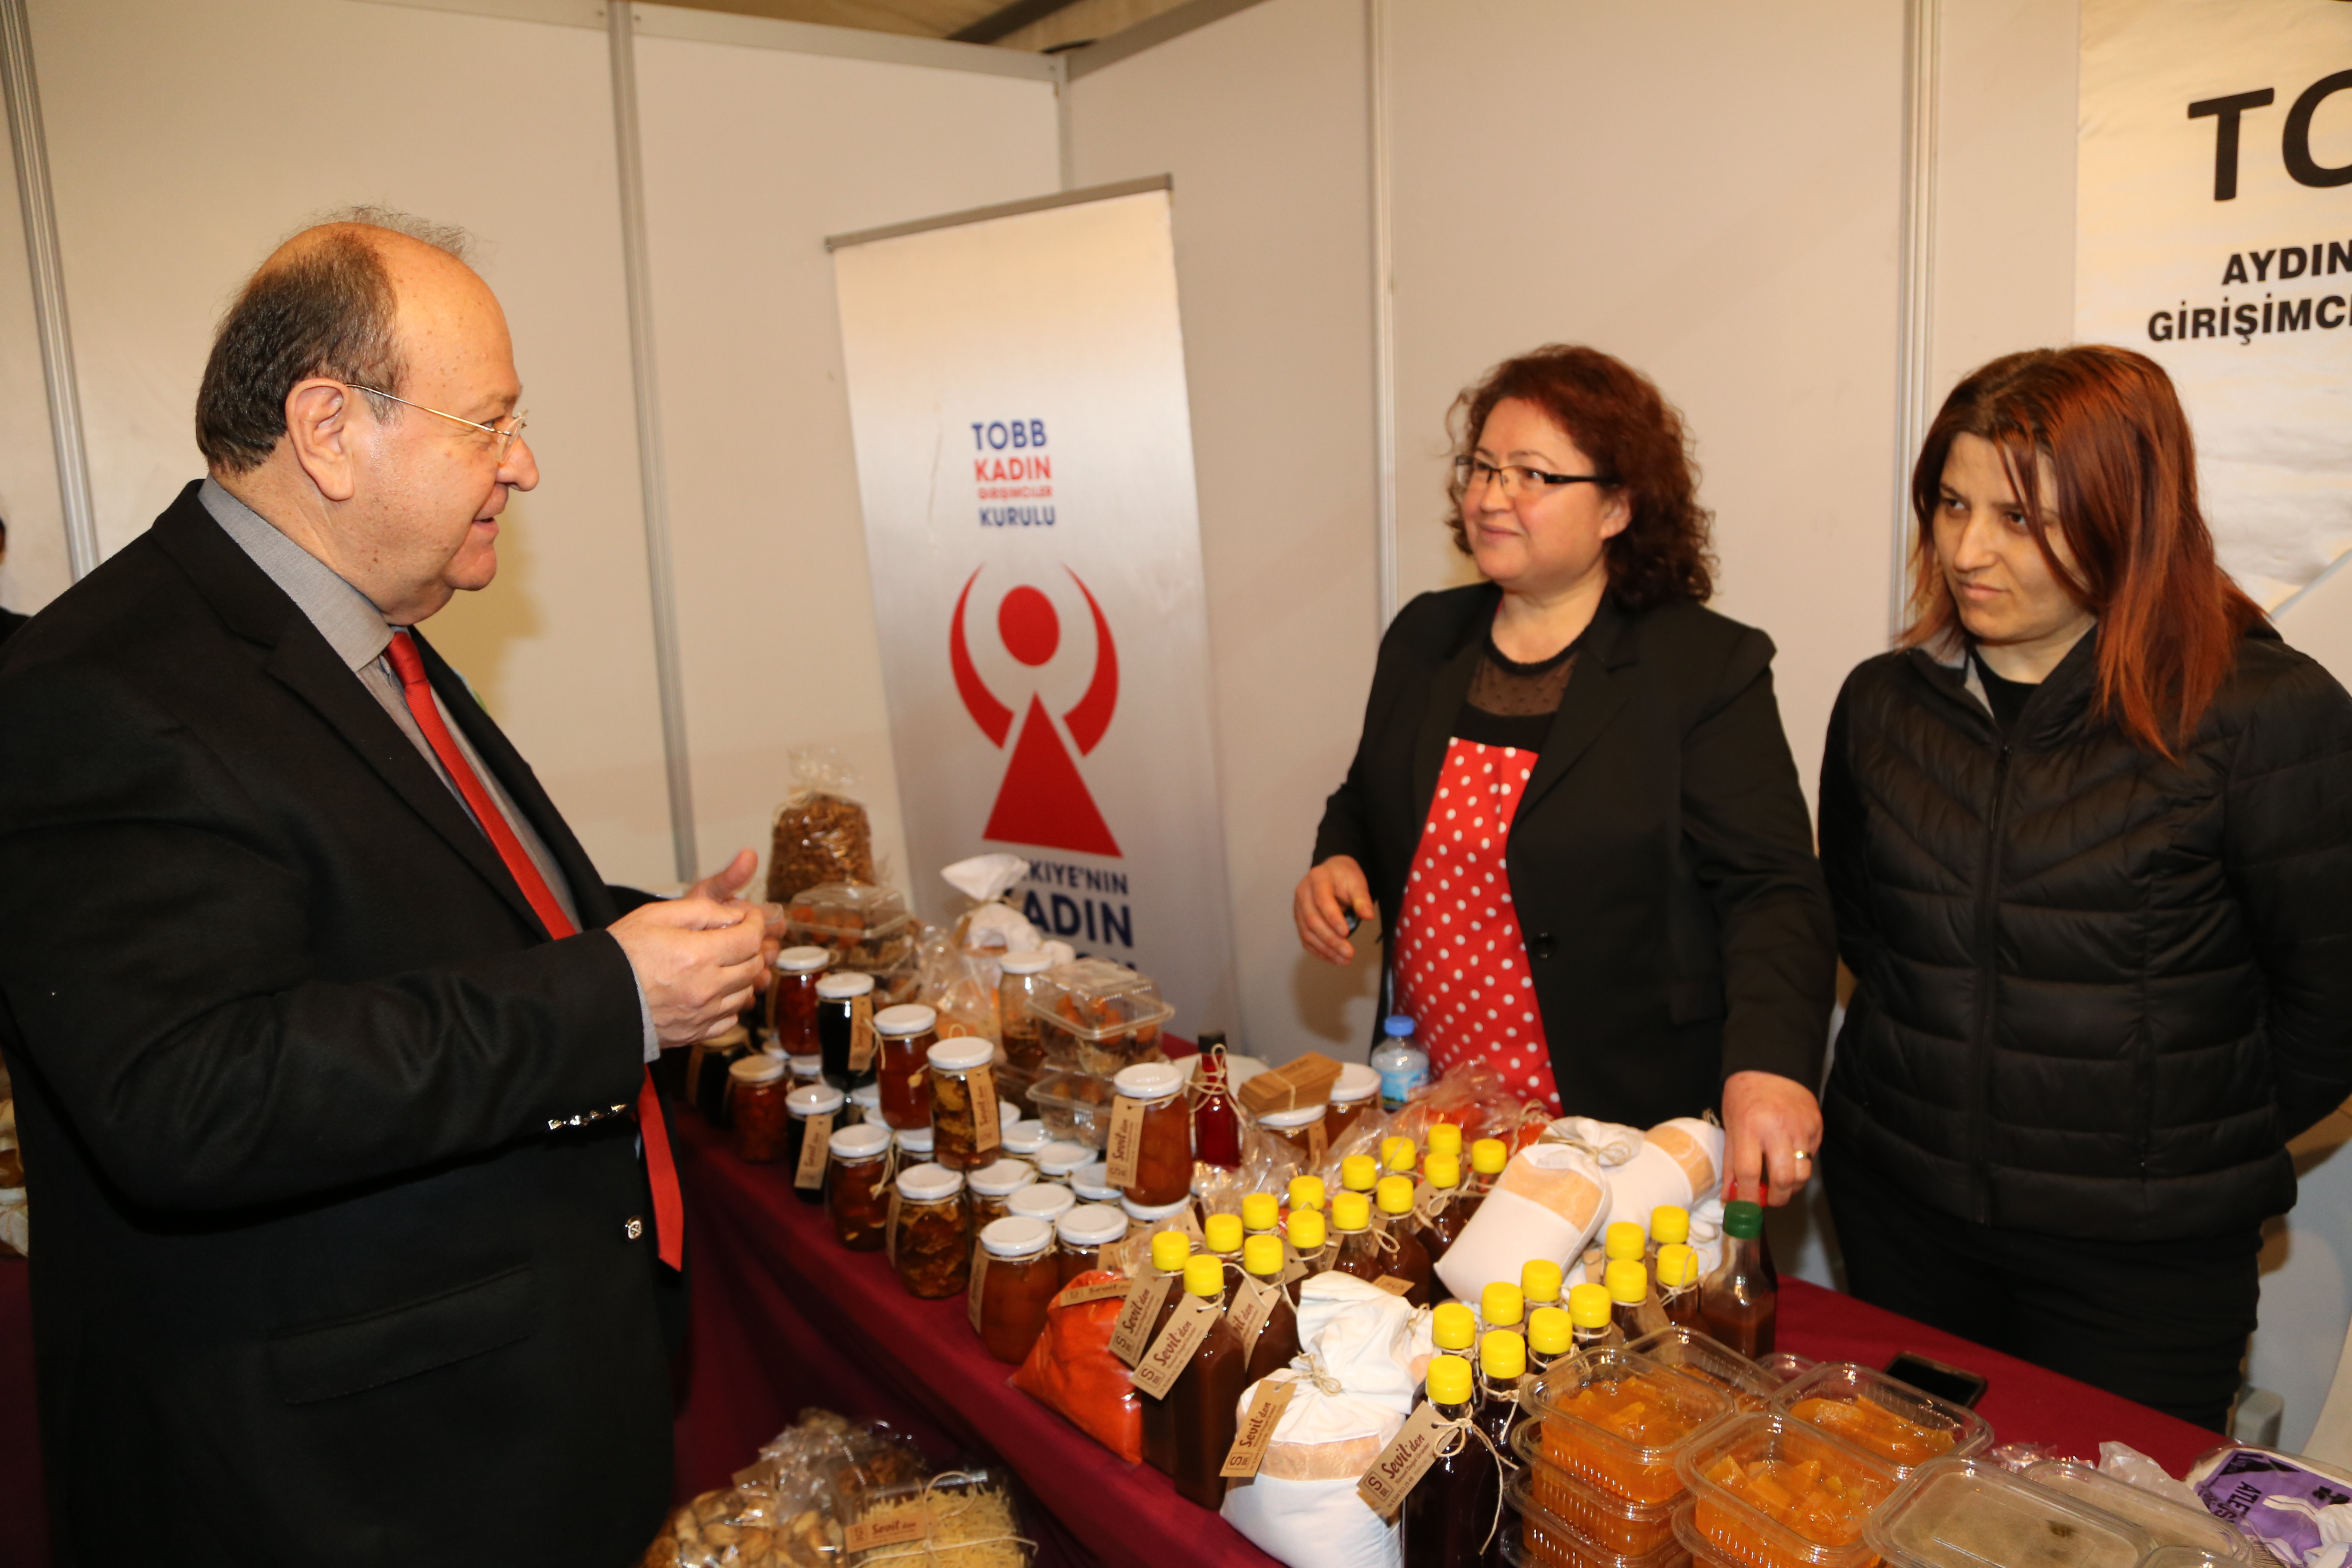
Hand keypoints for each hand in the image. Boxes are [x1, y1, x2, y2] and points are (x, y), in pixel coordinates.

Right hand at [609, 895, 768, 1046]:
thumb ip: (702, 911)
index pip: (749, 939)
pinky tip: (714, 989)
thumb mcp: (656, 916)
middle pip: (752, 966)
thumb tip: (735, 916)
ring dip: (742, 974)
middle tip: (739, 936)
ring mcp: (702, 1015)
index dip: (756, 923)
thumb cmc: (620, 954)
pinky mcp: (694, 1034)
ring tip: (724, 961)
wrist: (593, 998)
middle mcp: (706, 989)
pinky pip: (729, 1019)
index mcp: (698, 956)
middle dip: (752, 947)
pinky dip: (729, 1003)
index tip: (751, 916)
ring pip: (745, 993)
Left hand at [684, 847, 786, 983]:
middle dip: (765, 952)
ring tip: (747, 972)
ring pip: (759, 974)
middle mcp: (748, 944)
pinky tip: (731, 990)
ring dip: (755, 973)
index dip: (775, 927)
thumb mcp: (708, 892)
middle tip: (759, 951)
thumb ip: (730, 877)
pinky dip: (741, 993)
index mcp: (748, 921)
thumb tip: (749, 854)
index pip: (776, 925)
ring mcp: (740, 967)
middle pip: (770, 951)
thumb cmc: (687, 912)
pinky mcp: (730, 987)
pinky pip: (744, 994)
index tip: (771, 927)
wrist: (662, 941)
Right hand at [1294, 855, 1375, 964]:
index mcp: (1318, 879)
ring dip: (1325, 949)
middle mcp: (1303, 893)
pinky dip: (1319, 951)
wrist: (1332, 872)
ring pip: (1307, 932)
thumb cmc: (1344, 877)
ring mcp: (1298, 908)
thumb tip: (1368, 916)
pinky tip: (1334, 959)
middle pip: (1312, 920)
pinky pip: (1306, 939)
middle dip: (1330, 939)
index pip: (1322, 900)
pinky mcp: (1299, 920)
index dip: (1333, 918)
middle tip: (1349, 952)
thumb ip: (1362, 898)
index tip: (1346, 933)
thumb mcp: (1357, 882)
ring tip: (1344, 960)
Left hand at [1721, 1069, 1821, 1206]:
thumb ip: (1731, 1164)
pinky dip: (1801, 1164)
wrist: (1770, 1066)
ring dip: (1792, 1186)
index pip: (1750, 1173)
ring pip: (1803, 1173)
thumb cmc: (1744, 1096)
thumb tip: (1732, 1198)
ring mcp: (1801, 1127)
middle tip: (1769, 1200)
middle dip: (1777, 1198)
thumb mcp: (1730, 1126)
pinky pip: (1812, 1157)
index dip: (1748, 1197)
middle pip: (1783, 1178)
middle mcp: (1777, 1128)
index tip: (1747, 1208)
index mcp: (1750, 1127)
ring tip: (1780, 1183)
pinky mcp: (1817, 1126)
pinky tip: (1790, 1157)